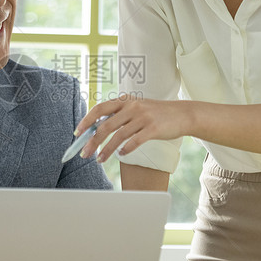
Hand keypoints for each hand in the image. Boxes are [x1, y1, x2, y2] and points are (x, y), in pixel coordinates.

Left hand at [74, 95, 191, 162]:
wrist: (182, 114)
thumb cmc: (156, 113)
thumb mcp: (136, 108)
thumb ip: (119, 115)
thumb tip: (97, 127)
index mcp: (125, 101)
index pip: (100, 109)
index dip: (87, 121)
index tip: (78, 133)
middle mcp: (132, 107)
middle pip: (105, 125)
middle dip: (92, 141)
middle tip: (84, 153)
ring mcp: (143, 117)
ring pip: (118, 136)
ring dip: (106, 150)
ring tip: (99, 160)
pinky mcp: (153, 128)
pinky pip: (134, 141)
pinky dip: (125, 150)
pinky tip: (120, 155)